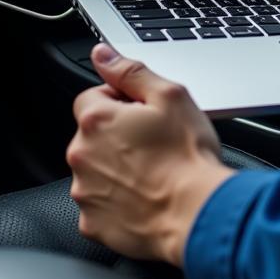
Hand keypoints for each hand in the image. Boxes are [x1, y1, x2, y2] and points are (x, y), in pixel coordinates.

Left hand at [67, 44, 234, 265]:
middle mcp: (82, 155)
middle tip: (154, 142)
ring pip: (96, 169)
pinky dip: (117, 201)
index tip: (144, 114)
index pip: (93, 96)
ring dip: (116, 167)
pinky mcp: (93, 224)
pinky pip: (100, 204)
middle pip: (93, 134)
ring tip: (153, 171)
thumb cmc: (187, 156)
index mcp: (97, 120)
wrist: (197, 213)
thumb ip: (130, 72)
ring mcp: (85, 192)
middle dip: (118, 135)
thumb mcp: (170, 96)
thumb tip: (103, 54)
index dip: (121, 101)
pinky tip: (144, 196)